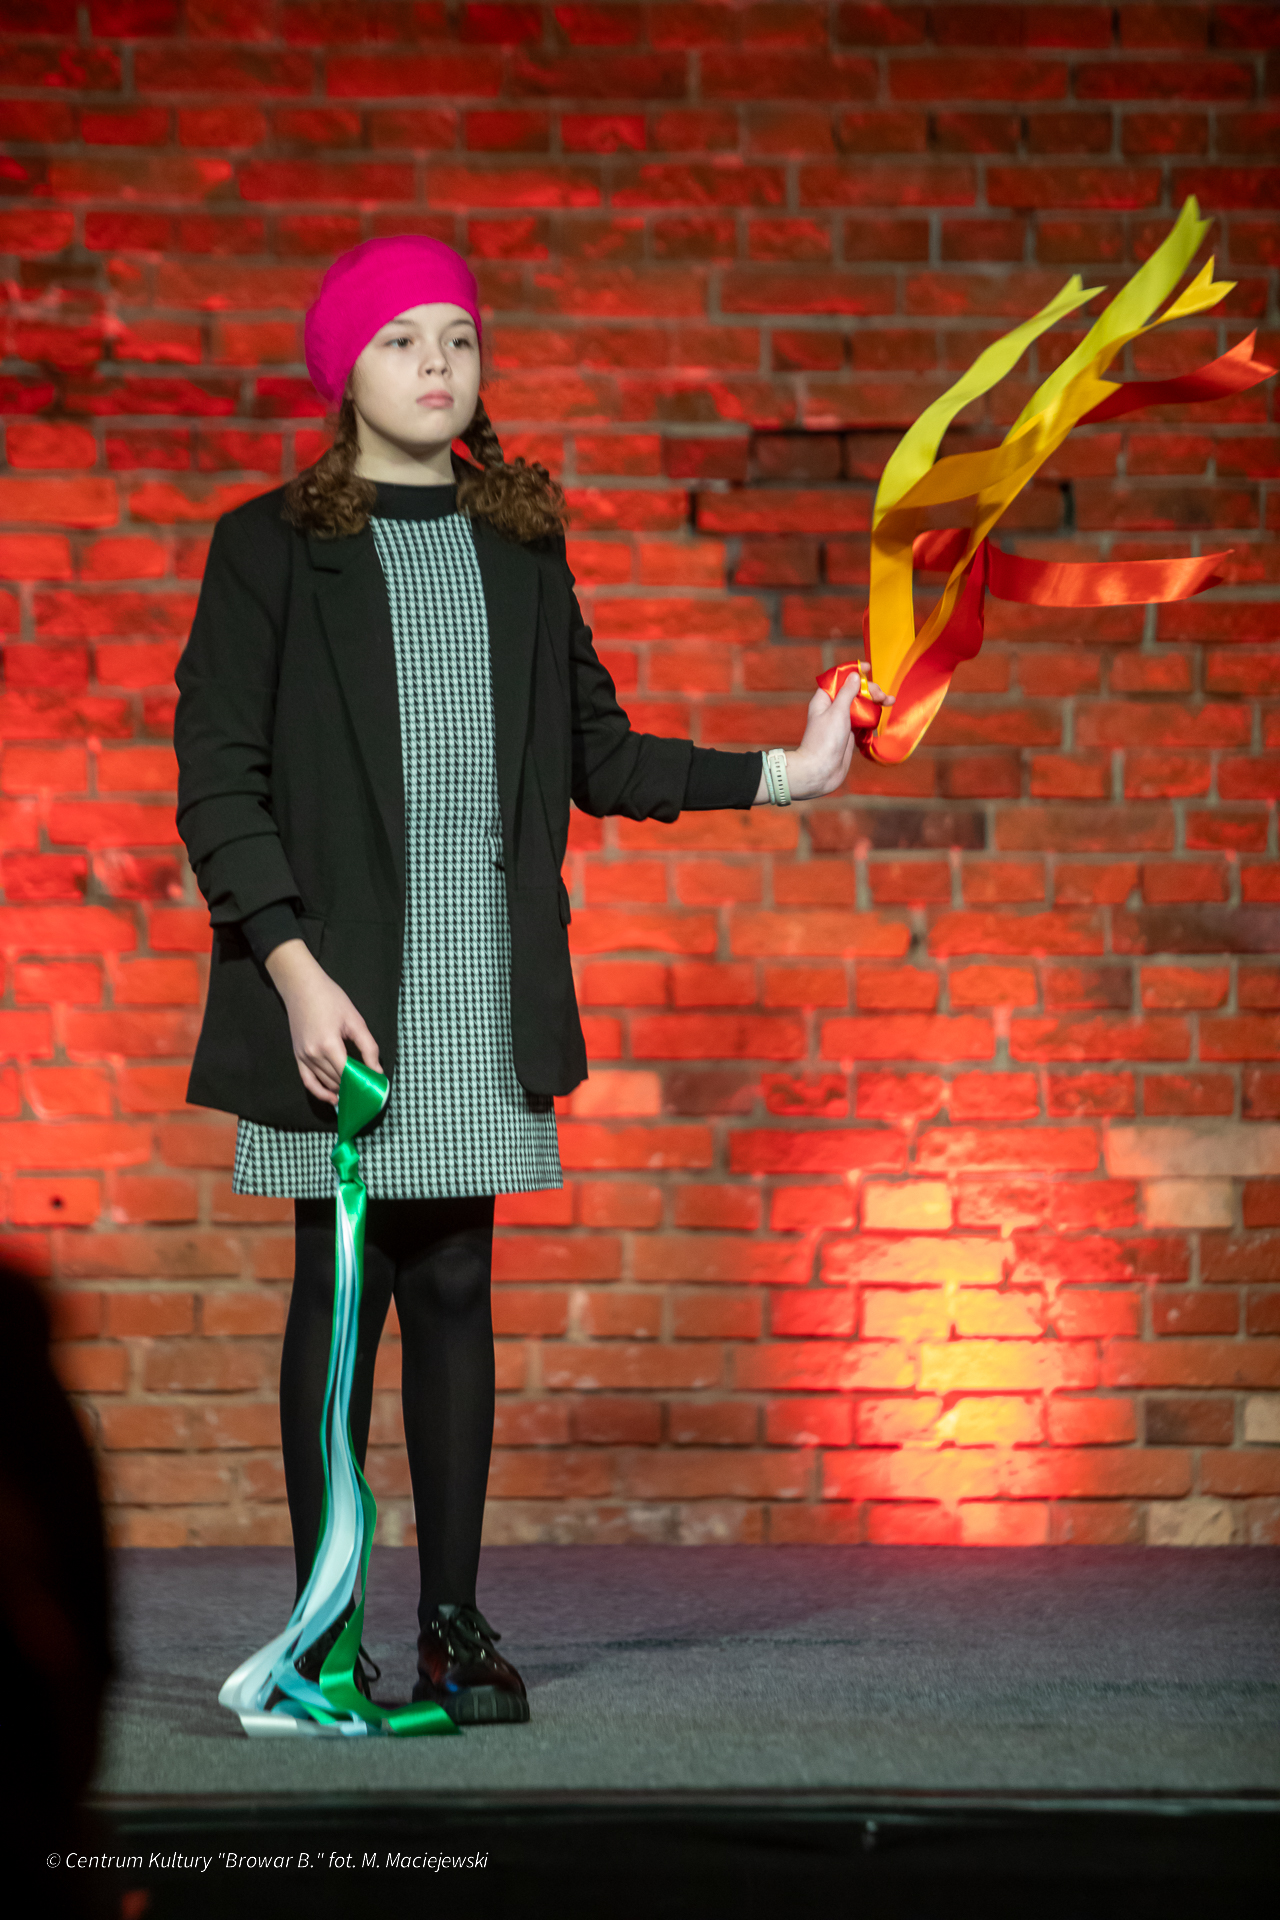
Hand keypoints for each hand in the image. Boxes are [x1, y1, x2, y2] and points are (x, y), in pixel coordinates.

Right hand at [264, 939, 381, 1105]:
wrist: (302, 987)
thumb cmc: (330, 999)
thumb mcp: (355, 1020)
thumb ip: (369, 1047)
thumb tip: (377, 1070)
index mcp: (329, 1045)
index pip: (349, 1074)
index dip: (364, 1082)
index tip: (377, 1087)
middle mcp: (313, 1055)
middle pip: (338, 1081)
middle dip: (355, 1087)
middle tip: (371, 1091)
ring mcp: (303, 1057)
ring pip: (326, 1083)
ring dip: (341, 1090)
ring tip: (357, 1094)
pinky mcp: (298, 1057)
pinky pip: (308, 1082)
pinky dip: (321, 1093)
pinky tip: (334, 1098)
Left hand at [753, 662, 893, 802]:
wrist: (821, 771)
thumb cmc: (824, 741)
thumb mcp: (837, 712)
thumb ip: (848, 693)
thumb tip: (855, 676)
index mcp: (824, 699)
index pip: (839, 679)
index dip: (853, 672)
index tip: (868, 668)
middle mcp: (832, 709)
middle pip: (854, 691)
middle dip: (870, 690)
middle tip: (882, 696)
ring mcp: (842, 722)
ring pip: (861, 706)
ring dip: (875, 702)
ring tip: (889, 702)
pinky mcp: (849, 734)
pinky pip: (864, 721)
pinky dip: (873, 717)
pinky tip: (882, 715)